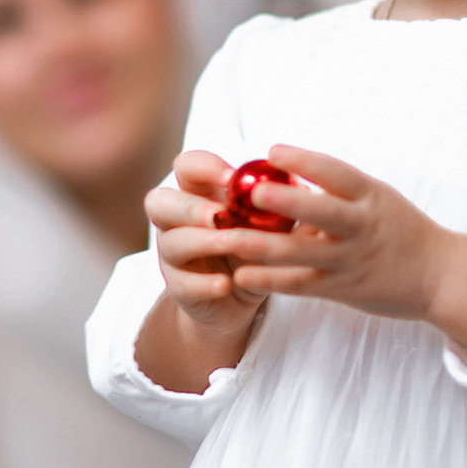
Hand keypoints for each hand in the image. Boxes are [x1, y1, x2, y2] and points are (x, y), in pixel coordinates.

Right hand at [134, 151, 273, 392]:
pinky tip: (226, 284)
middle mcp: (176, 221)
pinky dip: (204, 284)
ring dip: (202, 242)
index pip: (187, 166)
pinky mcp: (178, 289)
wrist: (239, 301)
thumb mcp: (272, 226)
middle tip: (220, 214)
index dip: (204, 167)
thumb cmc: (255, 250)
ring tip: (231, 245)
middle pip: (159, 202)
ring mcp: (172, 256)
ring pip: (170, 243)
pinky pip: (181, 285)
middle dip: (190, 206)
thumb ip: (283, 208)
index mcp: (198, 194)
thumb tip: (306, 190)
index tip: (232, 177)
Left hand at [225, 145, 466, 358]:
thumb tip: (285, 175)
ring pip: (304, 253)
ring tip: (228, 239)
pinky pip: (301, 285)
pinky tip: (242, 274)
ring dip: (263, 246)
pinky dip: (271, 279)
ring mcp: (351, 259)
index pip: (337, 173)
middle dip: (287, 203)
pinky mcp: (343, 289)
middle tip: (252, 193)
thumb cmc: (400, 230)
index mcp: (370, 196)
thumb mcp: (376, 199)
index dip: (305, 160)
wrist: (440, 276)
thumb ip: (337, 191)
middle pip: (322, 212)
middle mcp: (361, 226)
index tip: (272, 148)